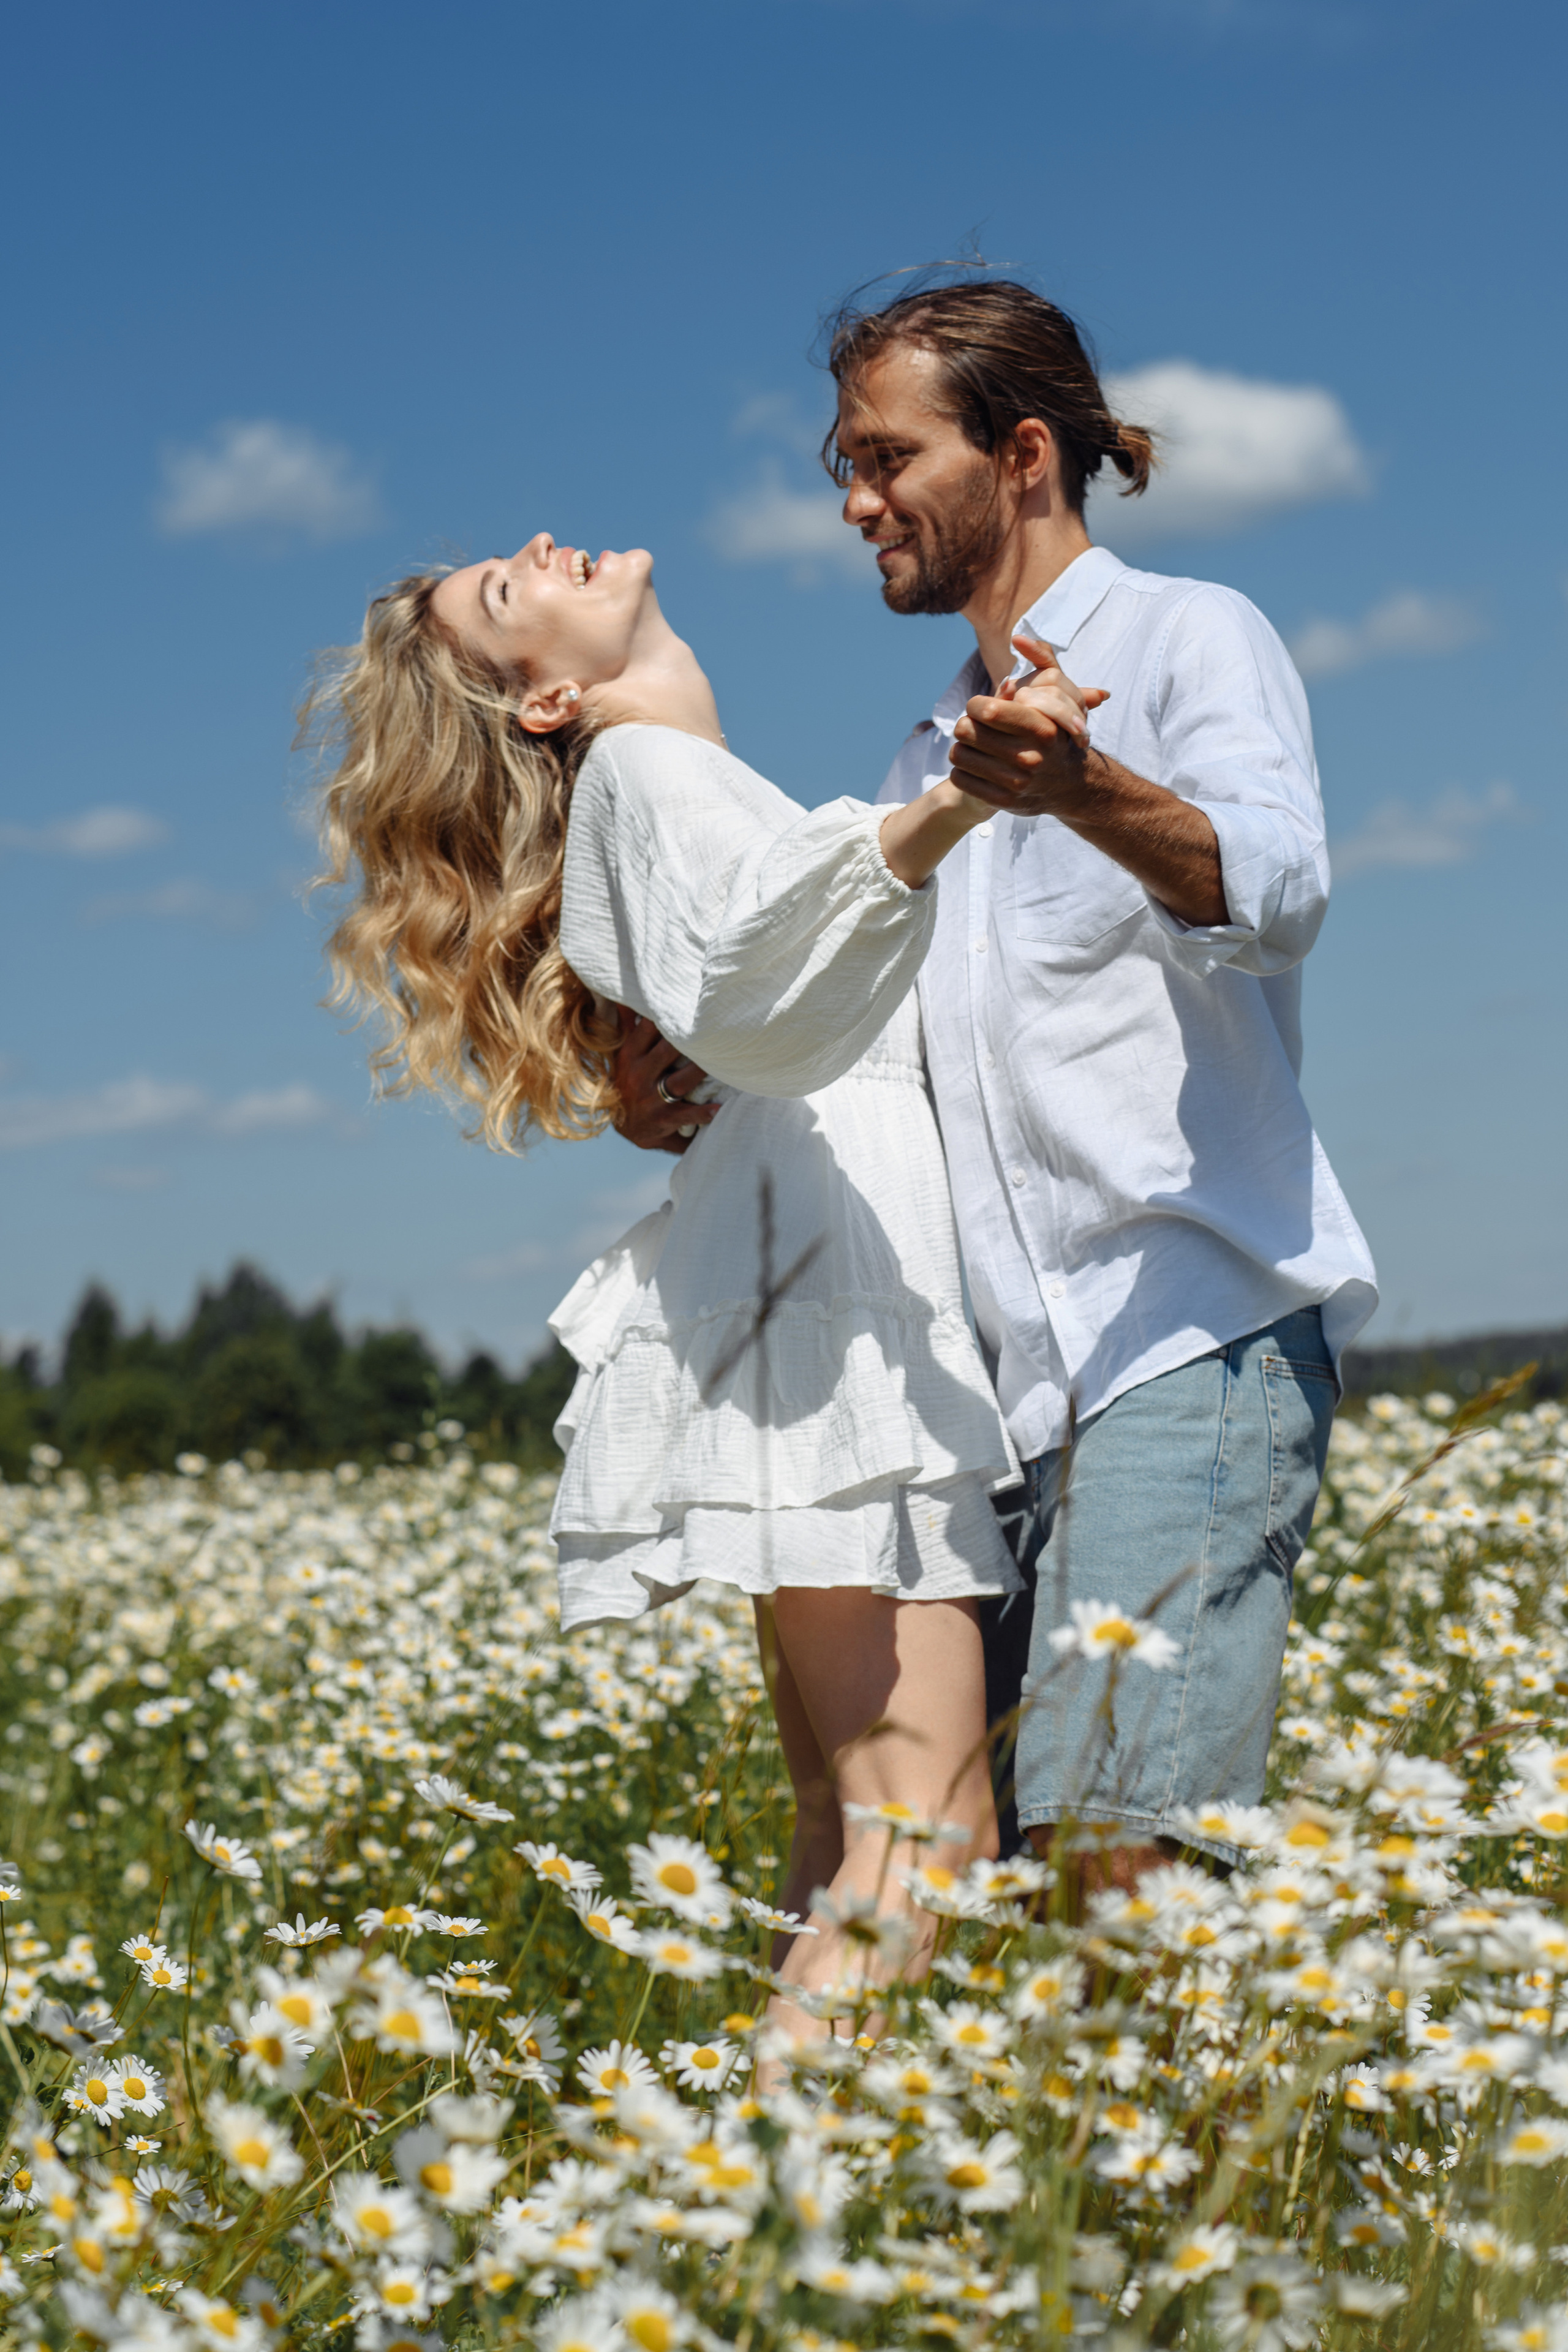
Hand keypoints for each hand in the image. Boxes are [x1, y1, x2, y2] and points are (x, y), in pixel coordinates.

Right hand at [612, 1009, 718, 1156]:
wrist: (625, 1125)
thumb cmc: (629, 1079)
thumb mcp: (622, 1052)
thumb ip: (626, 1023)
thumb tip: (623, 992)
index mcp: (631, 1054)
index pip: (649, 1028)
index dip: (667, 1013)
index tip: (688, 999)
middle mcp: (639, 1074)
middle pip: (668, 1051)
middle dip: (689, 1040)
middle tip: (714, 1025)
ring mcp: (652, 1098)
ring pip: (680, 1081)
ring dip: (700, 1071)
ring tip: (722, 1060)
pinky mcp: (664, 1119)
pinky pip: (686, 1115)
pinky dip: (703, 1113)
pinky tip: (719, 1108)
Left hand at [949, 632, 1111, 818]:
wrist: (1073, 785)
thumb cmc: (1057, 732)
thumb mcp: (1058, 695)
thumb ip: (1041, 663)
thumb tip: (1019, 637)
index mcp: (1040, 727)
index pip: (985, 709)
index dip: (975, 705)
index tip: (981, 708)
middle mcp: (1030, 756)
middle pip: (966, 730)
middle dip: (967, 725)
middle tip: (974, 728)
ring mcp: (1016, 783)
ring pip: (958, 755)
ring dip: (962, 748)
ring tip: (973, 746)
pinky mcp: (1003, 801)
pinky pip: (960, 779)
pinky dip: (962, 771)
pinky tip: (975, 767)